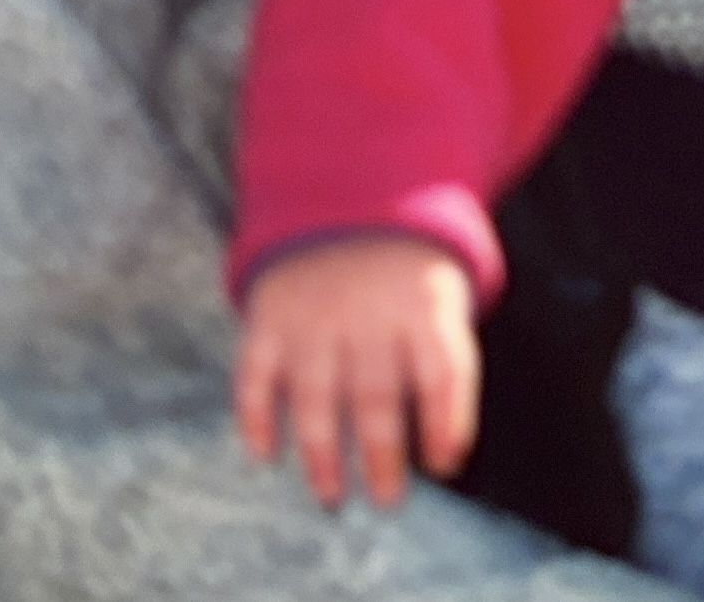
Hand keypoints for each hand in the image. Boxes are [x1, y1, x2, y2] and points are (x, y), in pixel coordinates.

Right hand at [235, 234, 479, 508]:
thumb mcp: (442, 300)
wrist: (348, 203)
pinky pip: (256, 374)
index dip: (446, 421)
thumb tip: (447, 458)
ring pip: (317, 397)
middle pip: (377, 396)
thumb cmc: (407, 281)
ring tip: (333, 494)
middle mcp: (368, 312)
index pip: (442, 369)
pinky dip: (257, 416)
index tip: (444, 466)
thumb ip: (443, 364)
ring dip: (322, 454)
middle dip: (382, 457)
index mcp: (424, 305)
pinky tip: (266, 453)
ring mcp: (315, 315)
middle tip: (386, 500)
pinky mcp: (270, 317)